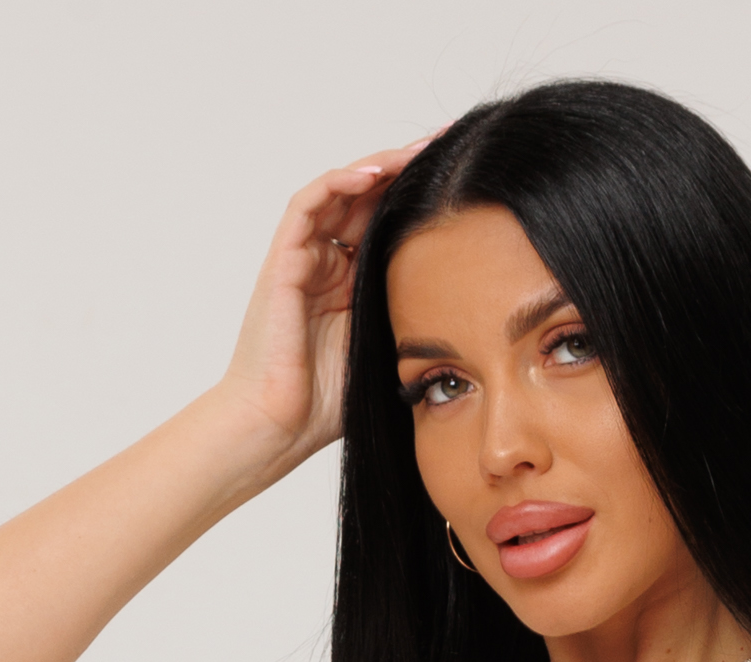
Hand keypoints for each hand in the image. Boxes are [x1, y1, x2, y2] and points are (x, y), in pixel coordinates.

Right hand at [216, 142, 437, 470]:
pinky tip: (374, 173)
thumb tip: (473, 312)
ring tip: (419, 150)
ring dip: (380, 165)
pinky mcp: (283, 260)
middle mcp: (327, 263)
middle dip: (409, 168)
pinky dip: (339, 183)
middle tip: (451, 144)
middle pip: (368, 197)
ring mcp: (303, 258)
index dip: (422, 198)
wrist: (277, 429)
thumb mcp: (387, 352)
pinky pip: (308, 204)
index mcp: (351, 283)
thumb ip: (413, 322)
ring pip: (342, 191)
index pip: (388, 223)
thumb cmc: (323, 405)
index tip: (464, 179)